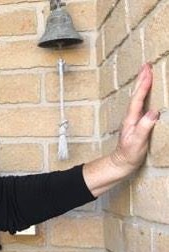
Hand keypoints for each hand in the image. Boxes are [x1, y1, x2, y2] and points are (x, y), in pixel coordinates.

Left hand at [83, 63, 158, 196]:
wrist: (121, 163)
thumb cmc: (129, 154)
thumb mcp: (138, 142)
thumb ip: (145, 127)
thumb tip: (154, 111)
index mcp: (131, 119)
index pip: (138, 98)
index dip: (143, 84)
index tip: (147, 71)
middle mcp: (130, 117)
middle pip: (136, 94)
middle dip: (141, 79)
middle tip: (146, 65)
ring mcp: (132, 119)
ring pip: (138, 98)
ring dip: (142, 85)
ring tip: (146, 73)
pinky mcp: (136, 123)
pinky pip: (140, 104)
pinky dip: (143, 95)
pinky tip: (146, 93)